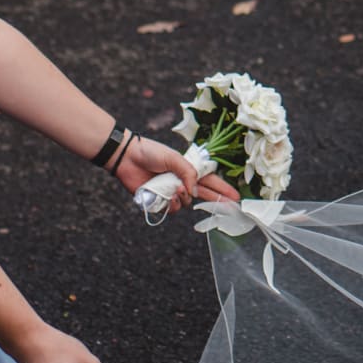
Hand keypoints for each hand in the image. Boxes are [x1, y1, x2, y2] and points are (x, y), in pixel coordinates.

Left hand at [112, 133, 240, 209]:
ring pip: (187, 203)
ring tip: (177, 190)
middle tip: (229, 208)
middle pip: (204, 195)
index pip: (210, 181)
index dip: (223, 189)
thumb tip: (194, 190)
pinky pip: (172, 209)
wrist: (127, 158)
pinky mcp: (159, 200)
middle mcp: (182, 182)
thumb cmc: (151, 153)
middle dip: (216, 201)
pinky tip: (169, 196)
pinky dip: (173, 205)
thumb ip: (188, 173)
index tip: (235, 197)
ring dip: (185, 199)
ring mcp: (171, 192)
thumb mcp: (174, 158)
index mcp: (188, 169)